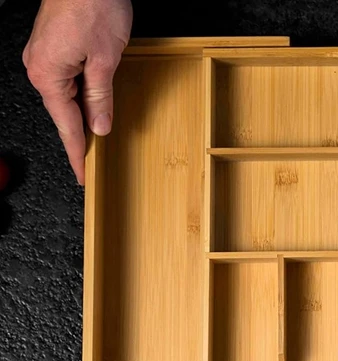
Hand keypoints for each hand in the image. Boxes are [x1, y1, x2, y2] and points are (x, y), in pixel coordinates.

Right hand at [23, 0, 132, 185]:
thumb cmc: (92, 3)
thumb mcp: (106, 59)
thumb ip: (101, 96)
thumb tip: (99, 125)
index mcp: (48, 74)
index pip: (66, 126)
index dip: (77, 154)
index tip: (83, 175)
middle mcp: (39, 66)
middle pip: (64, 113)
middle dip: (79, 138)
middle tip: (92, 165)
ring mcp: (44, 55)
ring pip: (66, 96)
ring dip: (82, 115)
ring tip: (97, 140)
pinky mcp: (53, 46)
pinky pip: (67, 81)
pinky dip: (81, 96)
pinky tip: (93, 107)